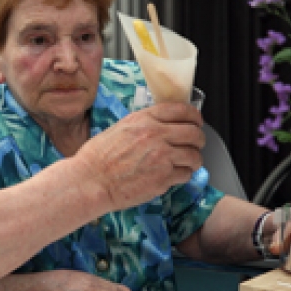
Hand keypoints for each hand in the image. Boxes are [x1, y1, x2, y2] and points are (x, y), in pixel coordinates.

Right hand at [76, 101, 203, 211]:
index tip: (196, 122)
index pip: (181, 110)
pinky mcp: (163, 178)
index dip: (194, 116)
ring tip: (186, 163)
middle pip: (194, 133)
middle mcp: (156, 135)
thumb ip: (143, 125)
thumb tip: (161, 126)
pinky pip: (185, 174)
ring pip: (194, 155)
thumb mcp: (120, 128)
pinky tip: (173, 175)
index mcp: (144, 119)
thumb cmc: (97, 157)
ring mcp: (162, 157)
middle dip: (199, 139)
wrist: (91, 180)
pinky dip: (183, 175)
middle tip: (196, 145)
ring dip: (193, 160)